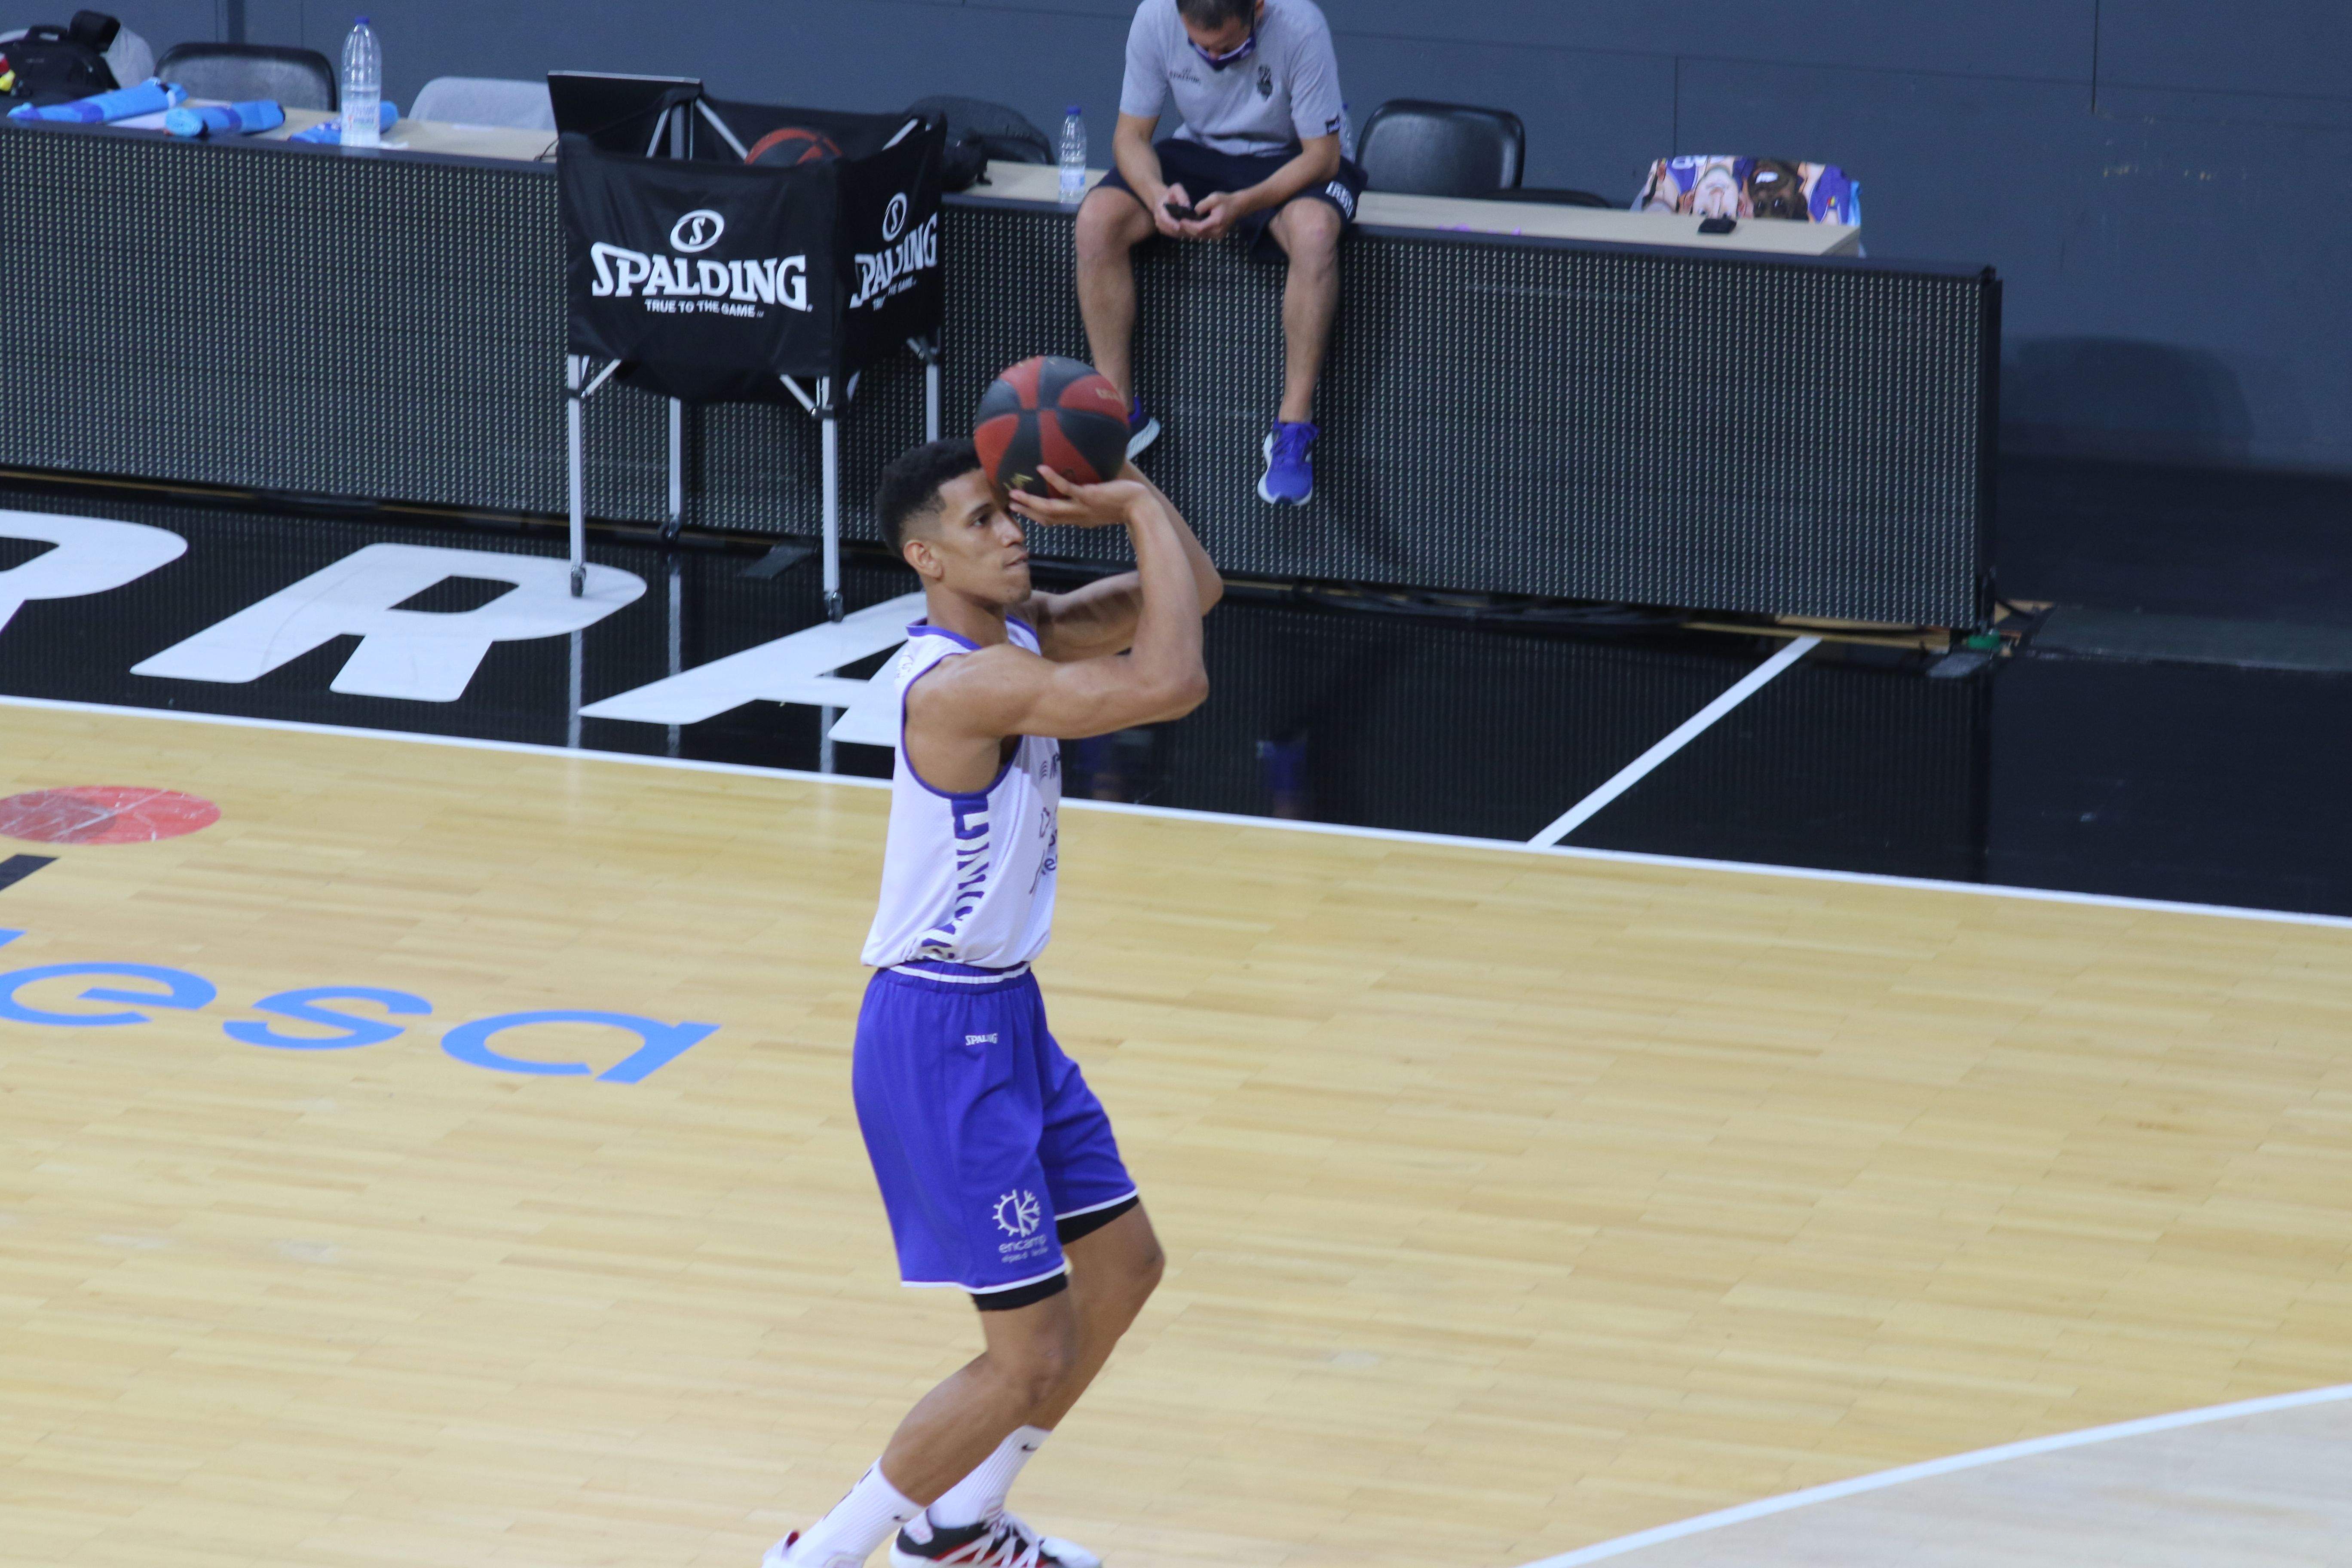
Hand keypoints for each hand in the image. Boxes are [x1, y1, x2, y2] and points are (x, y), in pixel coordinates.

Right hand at [1007, 465, 1152, 529]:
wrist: (1142, 509)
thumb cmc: (1127, 503)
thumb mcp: (1105, 503)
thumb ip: (1094, 494)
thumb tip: (1089, 474)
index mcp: (1080, 519)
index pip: (1054, 520)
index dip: (1036, 516)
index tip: (1023, 510)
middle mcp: (1078, 517)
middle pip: (1046, 517)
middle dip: (1027, 511)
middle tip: (1010, 503)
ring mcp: (1082, 508)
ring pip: (1051, 508)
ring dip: (1031, 502)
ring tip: (1015, 493)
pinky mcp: (1089, 497)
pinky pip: (1067, 488)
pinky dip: (1053, 479)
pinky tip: (1041, 469)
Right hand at [1152, 182, 1190, 237]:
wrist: (1163, 200)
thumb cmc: (1171, 194)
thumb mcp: (1176, 189)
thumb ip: (1181, 195)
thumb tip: (1187, 205)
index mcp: (1160, 209)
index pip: (1164, 218)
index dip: (1171, 223)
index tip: (1178, 226)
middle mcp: (1158, 220)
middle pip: (1168, 229)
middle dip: (1179, 230)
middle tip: (1191, 231)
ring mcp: (1161, 226)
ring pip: (1172, 233)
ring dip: (1182, 233)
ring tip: (1193, 232)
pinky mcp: (1165, 231)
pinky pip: (1173, 235)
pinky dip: (1182, 234)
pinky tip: (1191, 232)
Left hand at [1181, 189, 1242, 240]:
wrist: (1237, 206)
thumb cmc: (1225, 200)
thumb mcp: (1213, 198)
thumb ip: (1201, 205)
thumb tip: (1191, 212)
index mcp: (1216, 222)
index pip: (1199, 228)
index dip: (1188, 225)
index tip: (1180, 220)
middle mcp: (1217, 232)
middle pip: (1198, 234)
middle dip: (1187, 229)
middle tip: (1177, 223)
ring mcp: (1217, 236)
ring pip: (1200, 237)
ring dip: (1190, 232)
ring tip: (1181, 225)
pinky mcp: (1217, 236)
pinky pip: (1204, 236)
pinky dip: (1196, 232)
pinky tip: (1189, 227)